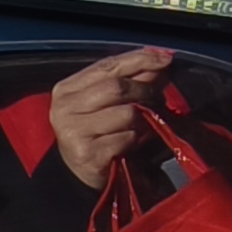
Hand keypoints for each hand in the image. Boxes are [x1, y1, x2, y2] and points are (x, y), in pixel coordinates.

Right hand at [46, 47, 172, 187]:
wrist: (78, 174)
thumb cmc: (95, 132)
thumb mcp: (104, 102)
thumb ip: (125, 81)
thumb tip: (157, 63)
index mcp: (67, 89)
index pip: (107, 65)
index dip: (139, 59)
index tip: (165, 58)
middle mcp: (66, 108)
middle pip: (117, 87)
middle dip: (145, 88)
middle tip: (159, 96)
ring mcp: (75, 132)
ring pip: (126, 113)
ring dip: (143, 118)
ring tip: (144, 123)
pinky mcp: (88, 154)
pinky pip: (126, 138)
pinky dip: (136, 139)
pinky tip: (132, 142)